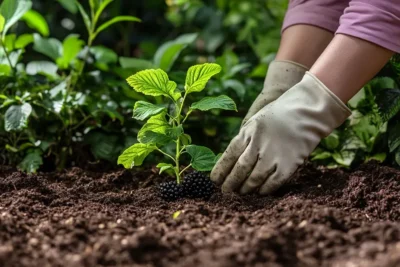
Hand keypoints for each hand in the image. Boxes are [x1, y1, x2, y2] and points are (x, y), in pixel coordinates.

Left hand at [211, 72, 350, 194]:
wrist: (305, 110)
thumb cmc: (276, 115)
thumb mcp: (255, 121)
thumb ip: (243, 139)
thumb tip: (230, 160)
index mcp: (247, 133)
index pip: (228, 156)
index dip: (220, 170)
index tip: (214, 180)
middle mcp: (258, 145)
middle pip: (240, 170)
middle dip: (230, 183)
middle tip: (225, 192)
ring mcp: (273, 155)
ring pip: (254, 179)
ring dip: (246, 188)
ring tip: (241, 193)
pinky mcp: (288, 164)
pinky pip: (273, 182)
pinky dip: (265, 189)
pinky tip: (260, 192)